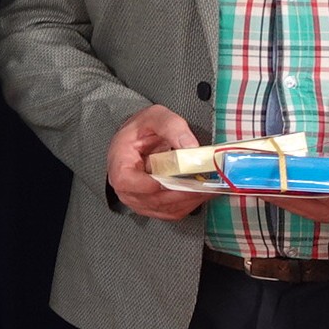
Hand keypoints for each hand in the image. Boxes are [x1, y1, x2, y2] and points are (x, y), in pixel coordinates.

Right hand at [106, 105, 210, 220]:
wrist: (139, 138)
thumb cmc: (142, 129)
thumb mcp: (155, 117)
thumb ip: (172, 127)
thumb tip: (190, 147)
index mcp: (120, 165)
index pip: (130, 183)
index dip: (153, 185)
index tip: (176, 180)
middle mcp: (126, 188)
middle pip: (154, 200)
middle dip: (182, 192)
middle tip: (205, 183)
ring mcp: (139, 200)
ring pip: (166, 209)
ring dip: (189, 199)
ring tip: (208, 186)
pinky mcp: (152, 206)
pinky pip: (172, 212)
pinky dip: (189, 204)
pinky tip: (201, 192)